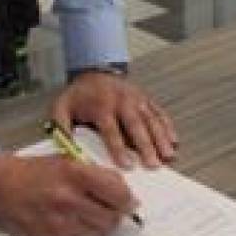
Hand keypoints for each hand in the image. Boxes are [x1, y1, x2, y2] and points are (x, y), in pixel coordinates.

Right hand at [0, 153, 136, 235]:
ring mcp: (61, 220)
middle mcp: (69, 198)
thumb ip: (96, 173)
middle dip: (116, 213)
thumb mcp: (67, 159)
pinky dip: (83, 230)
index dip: (127, 199)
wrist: (0, 185)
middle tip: (112, 208)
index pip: (118, 193)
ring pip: (99, 230)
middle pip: (112, 216)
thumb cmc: (34, 171)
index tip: (129, 201)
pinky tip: (73, 218)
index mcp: (75, 173)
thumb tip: (123, 189)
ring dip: (101, 223)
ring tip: (91, 212)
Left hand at [51, 72, 177, 168]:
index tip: (126, 165)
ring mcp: (136, 99)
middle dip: (146, 146)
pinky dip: (168, 127)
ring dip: (161, 138)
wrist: (95, 71)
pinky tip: (174, 142)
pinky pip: (159, 113)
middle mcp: (121, 101)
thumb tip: (64, 150)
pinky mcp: (146, 99)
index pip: (111, 129)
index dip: (118, 148)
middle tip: (153, 165)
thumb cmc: (79, 96)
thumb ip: (61, 127)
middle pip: (136, 125)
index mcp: (101, 106)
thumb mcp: (62, 107)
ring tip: (168, 156)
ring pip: (151, 120)